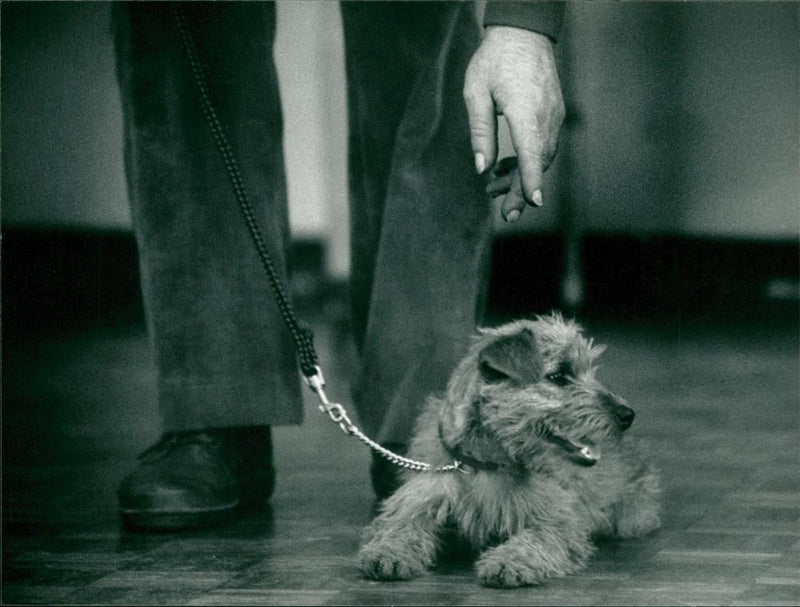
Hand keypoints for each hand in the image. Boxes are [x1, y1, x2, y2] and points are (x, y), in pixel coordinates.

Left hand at [464, 26, 564, 221]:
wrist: (524, 32)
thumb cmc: (494, 60)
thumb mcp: (476, 93)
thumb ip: (480, 132)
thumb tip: (481, 168)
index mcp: (525, 110)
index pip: (531, 152)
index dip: (531, 180)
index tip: (534, 203)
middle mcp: (545, 116)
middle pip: (538, 162)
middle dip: (523, 191)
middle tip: (507, 215)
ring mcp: (553, 116)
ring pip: (541, 157)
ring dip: (521, 177)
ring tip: (493, 188)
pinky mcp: (553, 115)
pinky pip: (543, 145)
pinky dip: (527, 161)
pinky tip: (505, 168)